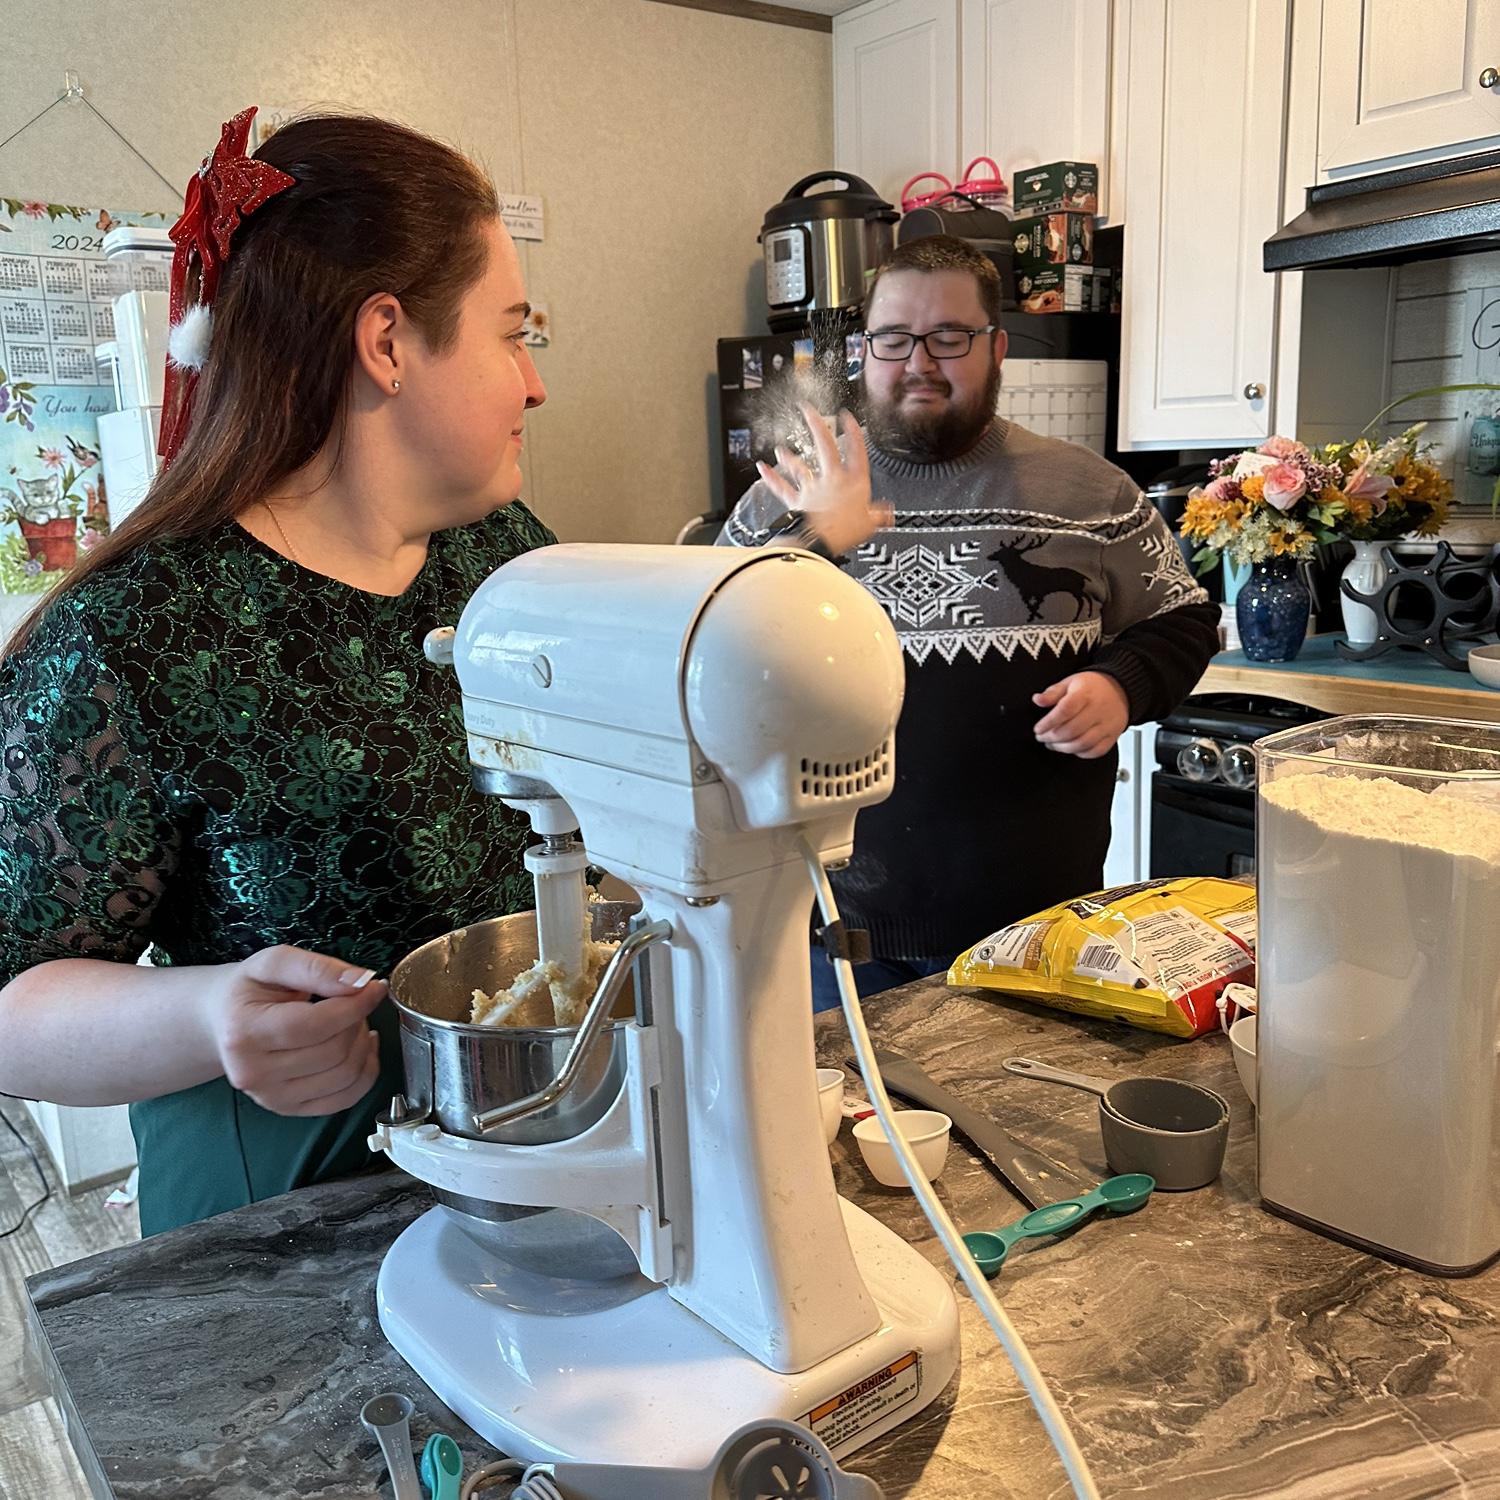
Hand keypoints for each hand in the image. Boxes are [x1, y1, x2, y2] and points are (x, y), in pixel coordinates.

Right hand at [205, 946, 386, 1115]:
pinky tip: (361, 1048)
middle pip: (334, 1052)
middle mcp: (253, 1073)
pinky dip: (365, 1072)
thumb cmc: (249, 990)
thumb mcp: (274, 962)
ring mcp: (271, 1098)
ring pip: (345, 1076)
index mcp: (245, 1033)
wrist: (223, 1021)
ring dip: (363, 1044)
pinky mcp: (289, 1110)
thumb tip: (361, 982)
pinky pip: (346, 1099)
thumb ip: (318, 968)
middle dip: (358, 1021)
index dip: (356, 1005)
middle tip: (353, 1002)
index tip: (374, 987)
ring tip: (351, 1022)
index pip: (317, 1025)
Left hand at [755, 405, 892, 556]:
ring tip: (781, 448)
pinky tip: (763, 468)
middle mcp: (831, 480)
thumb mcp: (869, 523)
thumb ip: (877, 514)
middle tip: (808, 410)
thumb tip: (887, 512)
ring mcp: (812, 489)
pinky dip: (771, 478)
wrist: (819, 541)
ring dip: (790, 457)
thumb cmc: (844, 532)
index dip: (853, 432)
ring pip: (800, 468)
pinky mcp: (797, 501)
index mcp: (853, 482)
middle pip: (824, 446)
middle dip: (817, 425)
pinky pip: (782, 488)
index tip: (847, 418)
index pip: (856, 451)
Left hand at [1033, 672, 1129, 758]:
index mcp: (1085, 694)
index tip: (1038, 728)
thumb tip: (1038, 700)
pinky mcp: (1112, 736)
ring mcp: (1107, 725)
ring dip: (1062, 747)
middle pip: (1072, 730)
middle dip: (1052, 737)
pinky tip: (1070, 747)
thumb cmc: (1092, 687)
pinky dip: (1079, 753)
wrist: (1119, 689)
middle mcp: (1098, 710)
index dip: (1048, 722)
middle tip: (1042, 737)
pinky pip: (1095, 751)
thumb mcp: (1070, 683)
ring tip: (1052, 744)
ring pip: (1082, 744)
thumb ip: (1052, 693)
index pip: (1065, 710)